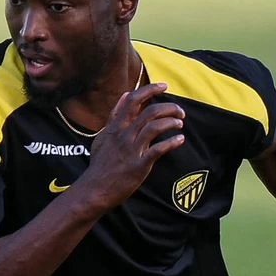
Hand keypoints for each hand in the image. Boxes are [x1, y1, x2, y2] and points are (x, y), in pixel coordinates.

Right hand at [77, 83, 184, 211]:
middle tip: (180, 111)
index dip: (150, 89)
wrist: (95, 189)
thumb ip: (115, 115)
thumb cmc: (101, 164)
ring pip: (155, 127)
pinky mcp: (139, 165)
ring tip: (180, 124)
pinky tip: (180, 140)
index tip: (164, 86)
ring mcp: (132, 150)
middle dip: (169, 108)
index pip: (133, 100)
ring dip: (171, 122)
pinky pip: (158, 149)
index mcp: (116, 127)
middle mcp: (124, 135)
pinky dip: (172, 142)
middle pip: (150, 111)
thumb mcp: (104, 135)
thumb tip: (125, 95)